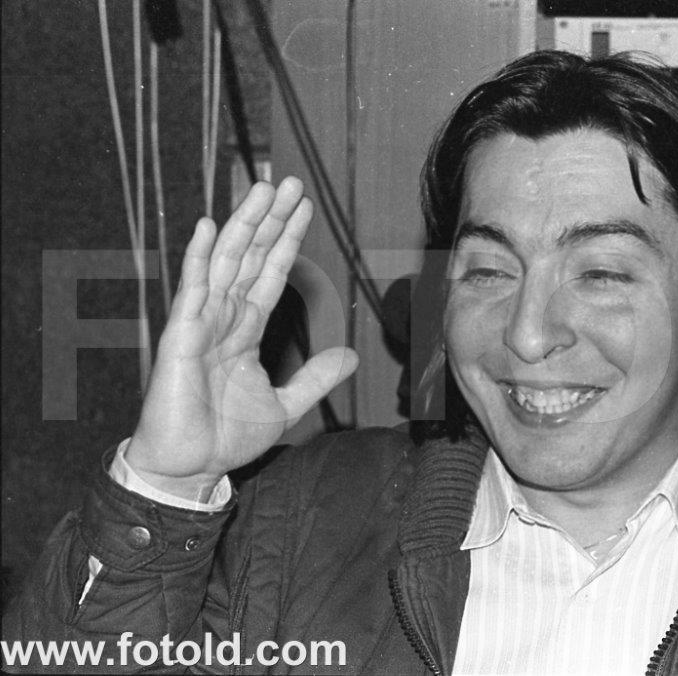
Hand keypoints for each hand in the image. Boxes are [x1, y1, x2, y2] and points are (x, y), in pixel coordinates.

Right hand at [126, 178, 357, 500]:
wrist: (191, 470)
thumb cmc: (226, 438)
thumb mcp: (285, 405)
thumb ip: (314, 378)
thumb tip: (349, 354)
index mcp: (245, 331)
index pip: (271, 274)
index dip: (287, 241)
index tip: (304, 208)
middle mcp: (223, 318)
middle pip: (250, 257)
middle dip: (271, 219)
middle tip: (290, 181)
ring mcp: (200, 323)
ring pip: (225, 262)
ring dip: (244, 224)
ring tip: (262, 188)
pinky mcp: (181, 337)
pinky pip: (191, 290)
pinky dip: (197, 256)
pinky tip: (207, 225)